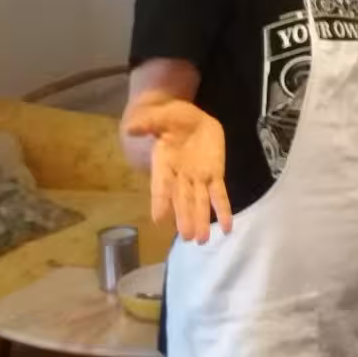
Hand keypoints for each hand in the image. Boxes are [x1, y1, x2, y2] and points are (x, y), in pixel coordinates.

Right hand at [124, 93, 231, 242]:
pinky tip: (227, 228)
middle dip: (185, 217)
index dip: (160, 202)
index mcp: (164, 164)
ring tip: (202, 240)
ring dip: (202, 220)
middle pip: (182, 200)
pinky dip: (224, 211)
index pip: (161, 186)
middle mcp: (180, 177)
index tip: (158, 220)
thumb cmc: (172, 118)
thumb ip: (148, 123)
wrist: (192, 118)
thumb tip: (130, 128)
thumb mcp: (160, 116)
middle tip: (187, 237)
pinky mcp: (215, 175)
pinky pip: (220, 195)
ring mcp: (198, 178)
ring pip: (200, 202)